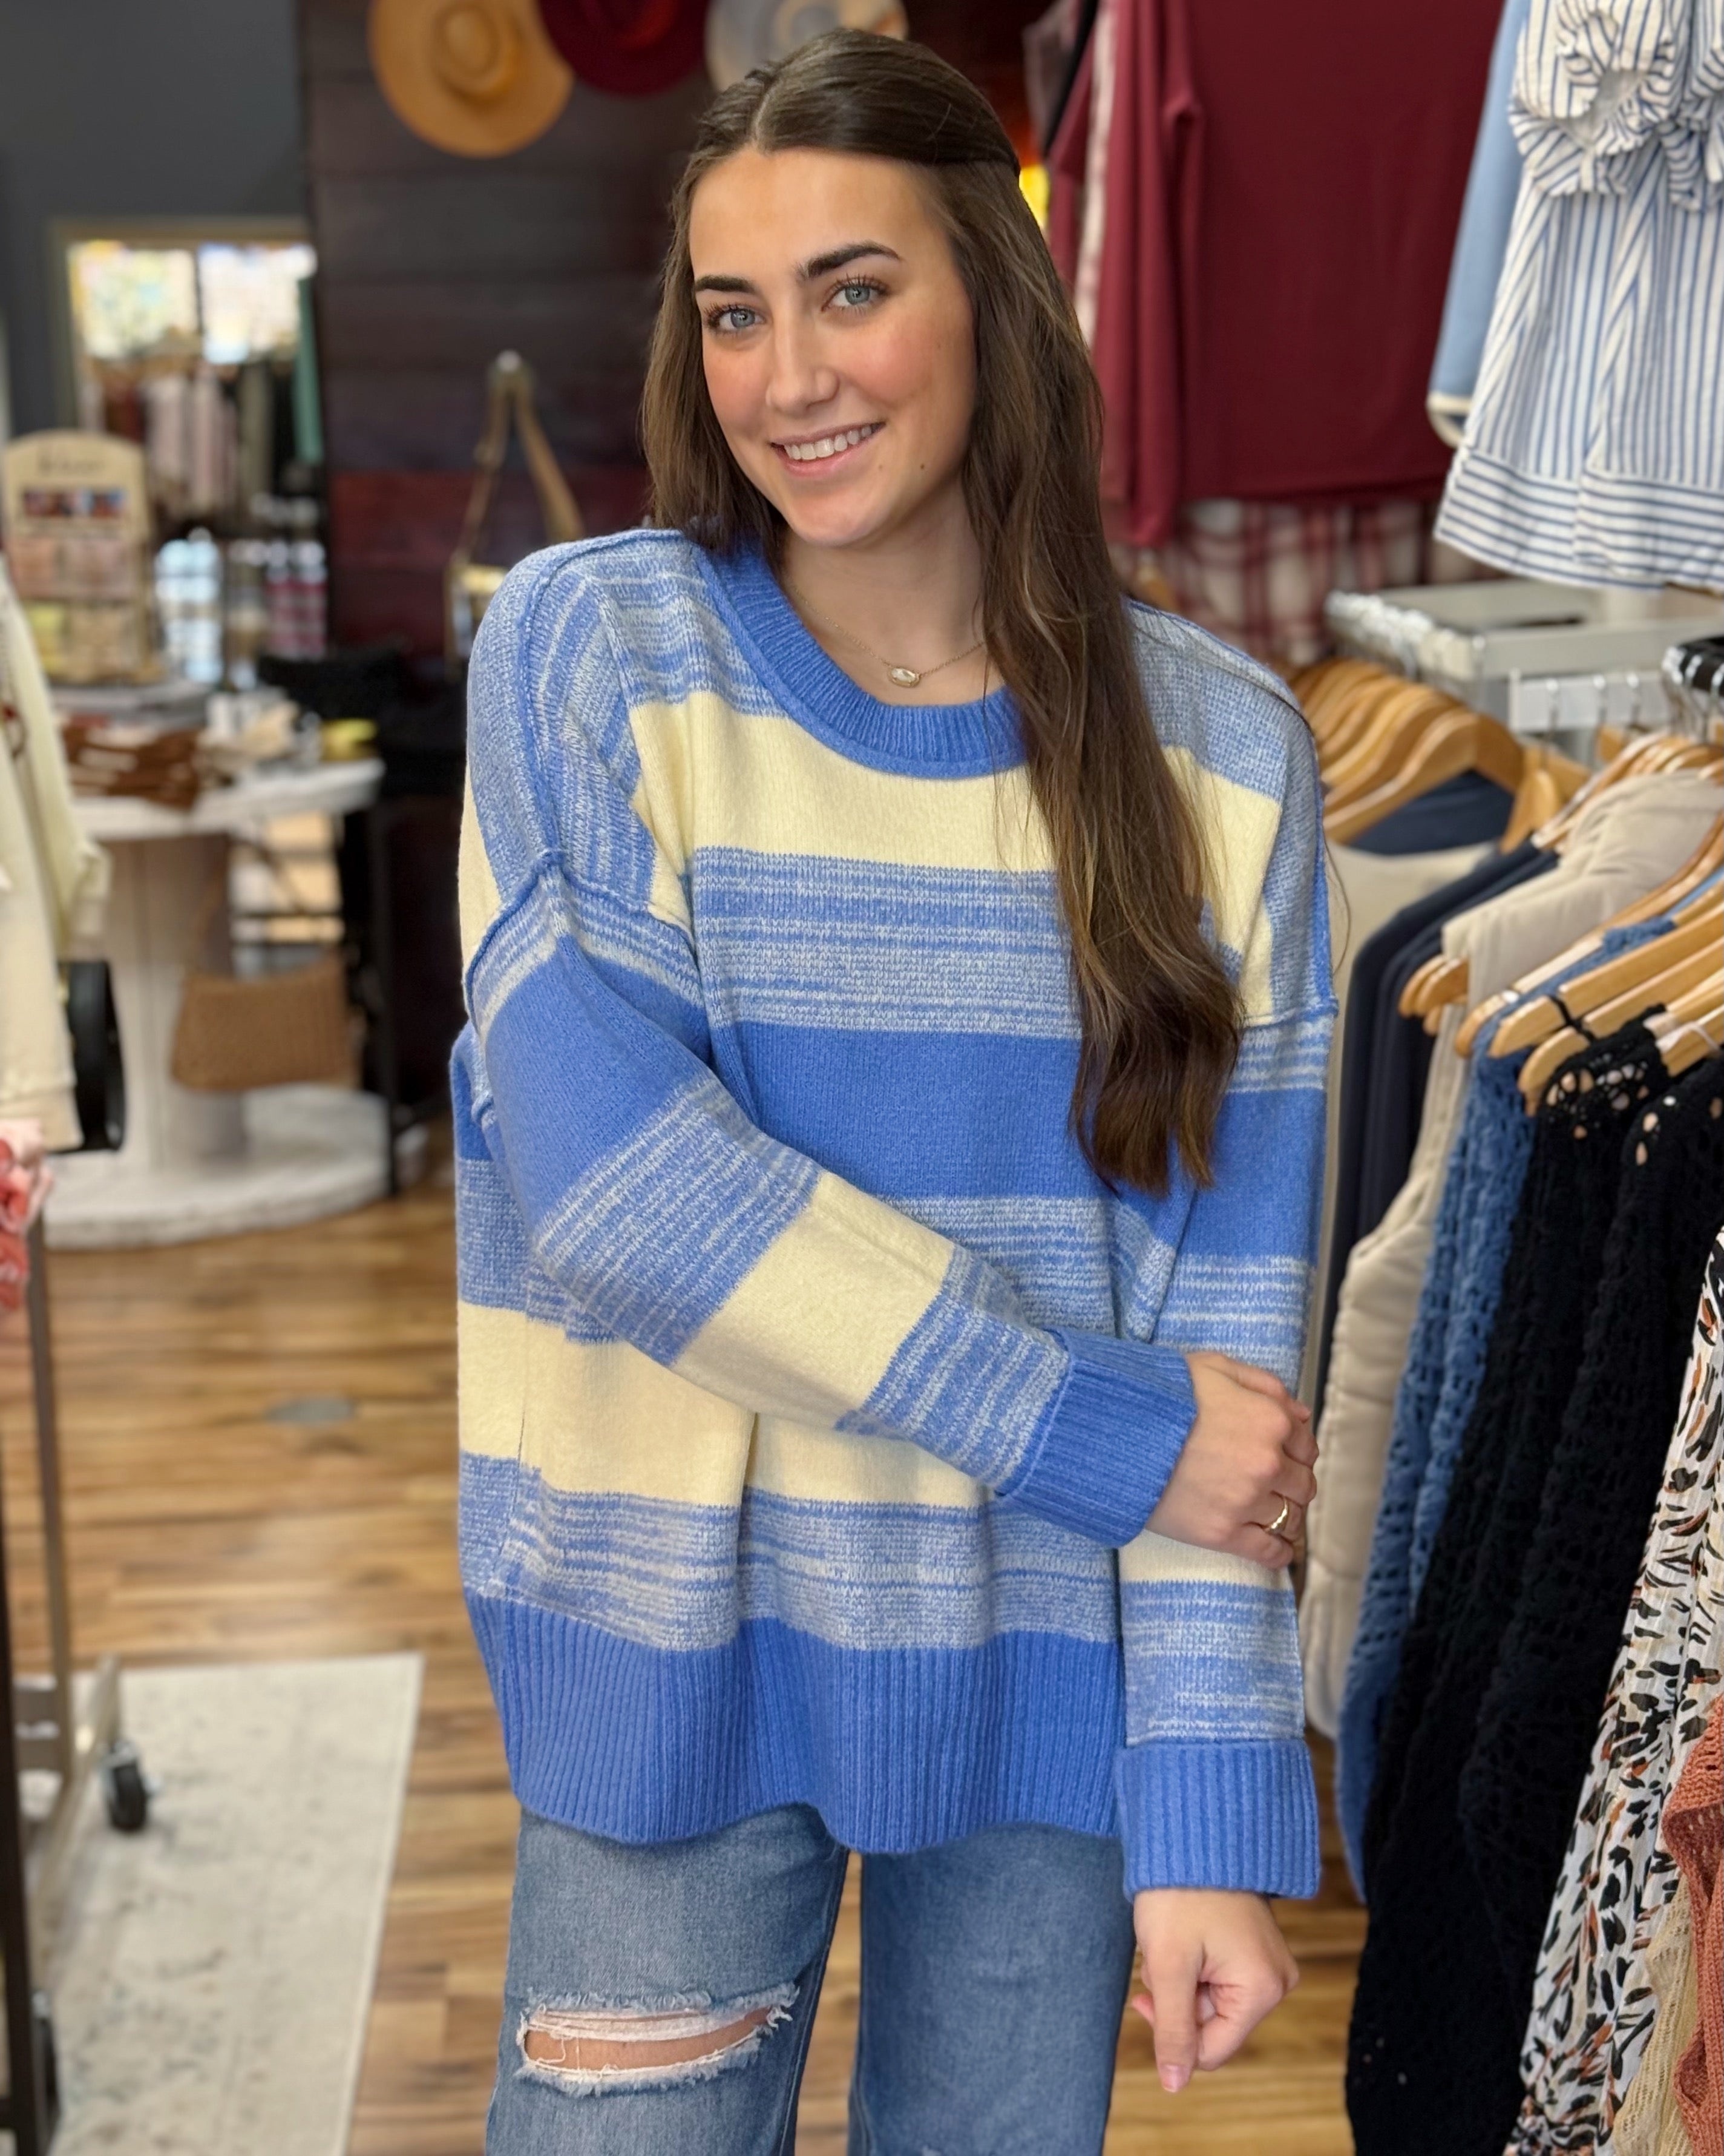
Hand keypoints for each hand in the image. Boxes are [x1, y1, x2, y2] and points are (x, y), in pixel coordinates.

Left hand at [1131, 1887, 1298, 2090]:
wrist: (1190, 1834)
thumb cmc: (1179, 1893)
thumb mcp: (1169, 1966)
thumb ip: (1173, 2030)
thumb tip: (1173, 2085)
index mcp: (1262, 1990)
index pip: (1211, 2050)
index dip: (1171, 2032)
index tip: (1145, 1994)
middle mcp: (1276, 1982)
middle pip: (1211, 2026)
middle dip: (1177, 1998)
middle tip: (1161, 1956)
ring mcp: (1268, 1964)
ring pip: (1209, 2003)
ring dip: (1181, 1980)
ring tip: (1173, 1940)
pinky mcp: (1255, 1951)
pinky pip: (1217, 1980)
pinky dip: (1192, 1966)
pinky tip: (1184, 1937)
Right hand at [1145, 1353, 1315, 1567]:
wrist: (1114, 1433)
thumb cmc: (1160, 1396)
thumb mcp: (1213, 1368)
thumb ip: (1264, 1384)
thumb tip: (1301, 1412)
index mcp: (1271, 1420)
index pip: (1306, 1445)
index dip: (1296, 1450)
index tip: (1284, 1456)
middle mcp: (1267, 1462)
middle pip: (1302, 1484)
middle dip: (1292, 1484)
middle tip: (1275, 1485)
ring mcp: (1246, 1501)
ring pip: (1290, 1518)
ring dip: (1286, 1516)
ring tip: (1271, 1514)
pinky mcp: (1222, 1532)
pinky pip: (1268, 1551)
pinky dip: (1278, 1552)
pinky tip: (1276, 1549)